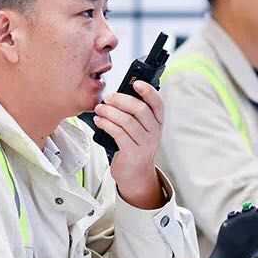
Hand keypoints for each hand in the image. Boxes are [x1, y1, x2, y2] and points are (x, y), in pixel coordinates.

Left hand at [93, 81, 165, 208]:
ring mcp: (145, 143)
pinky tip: (99, 121)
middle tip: (107, 98)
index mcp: (158, 121)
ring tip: (99, 109)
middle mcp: (154, 131)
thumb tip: (117, 95)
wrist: (135, 174)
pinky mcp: (133, 152)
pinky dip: (106, 124)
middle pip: (140, 109)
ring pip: (127, 121)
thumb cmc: (134, 146)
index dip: (148, 91)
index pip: (158, 102)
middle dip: (120, 100)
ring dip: (110, 112)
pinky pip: (118, 133)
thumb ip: (134, 113)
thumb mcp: (141, 128)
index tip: (136, 83)